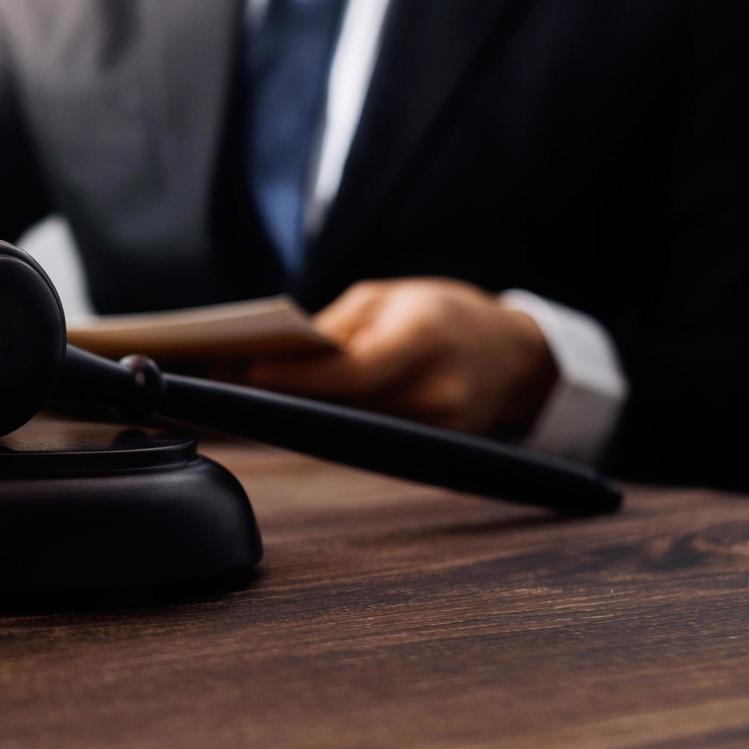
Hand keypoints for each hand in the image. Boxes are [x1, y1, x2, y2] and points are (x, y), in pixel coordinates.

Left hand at [240, 278, 558, 437]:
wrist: (518, 356)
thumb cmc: (445, 314)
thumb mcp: (390, 297)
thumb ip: (335, 328)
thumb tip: (275, 354)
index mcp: (427, 339)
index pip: (353, 370)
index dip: (298, 376)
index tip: (248, 371)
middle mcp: (437, 391)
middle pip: (343, 405)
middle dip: (287, 395)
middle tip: (230, 383)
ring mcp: (440, 428)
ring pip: (350, 427)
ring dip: (301, 414)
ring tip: (252, 396)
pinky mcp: (434, 451)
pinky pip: (368, 439)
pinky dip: (332, 425)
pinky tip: (297, 413)